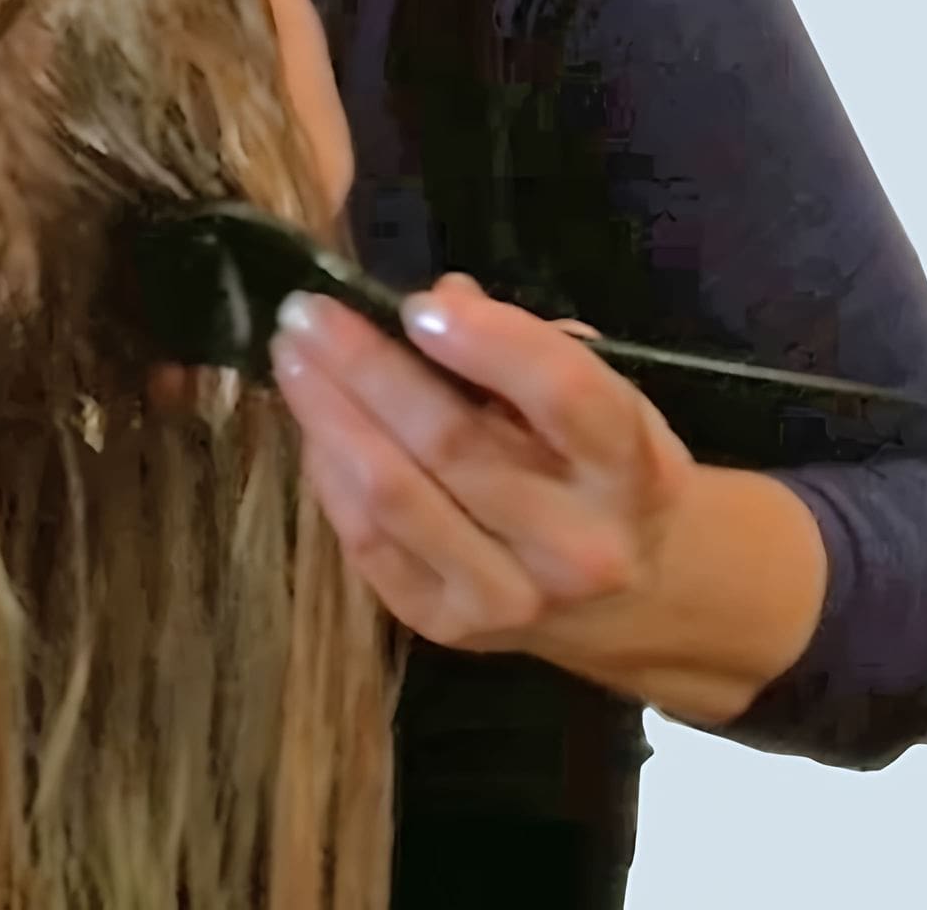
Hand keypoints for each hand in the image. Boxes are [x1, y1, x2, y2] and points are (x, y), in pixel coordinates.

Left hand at [267, 274, 694, 661]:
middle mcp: (575, 543)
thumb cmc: (608, 474)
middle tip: (310, 312)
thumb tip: (442, 298)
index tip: (417, 303)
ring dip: (330, 417)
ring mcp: (509, 596)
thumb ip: (530, 348)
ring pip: (397, 498)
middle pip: (454, 443)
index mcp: (628, 469)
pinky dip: (331, 478)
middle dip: (370, 368)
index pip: (561, 394)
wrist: (633, 599)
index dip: (487, 342)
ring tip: (292, 358)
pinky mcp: (450, 627)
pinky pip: (370, 546)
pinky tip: (312, 427)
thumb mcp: (606, 401)